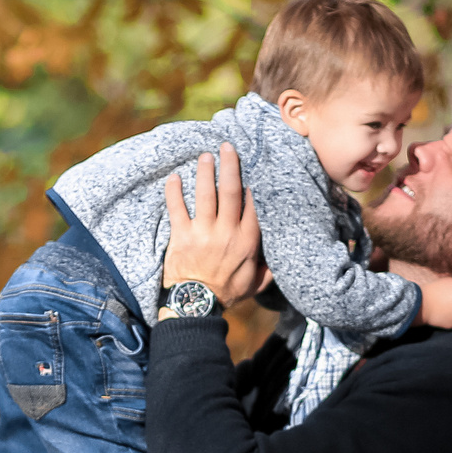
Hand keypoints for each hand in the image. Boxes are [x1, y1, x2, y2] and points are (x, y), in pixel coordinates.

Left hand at [161, 143, 264, 309]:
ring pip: (206, 195)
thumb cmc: (226, 294)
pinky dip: (174, 192)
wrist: (196, 305)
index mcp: (247, 242)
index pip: (252, 205)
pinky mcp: (182, 236)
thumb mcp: (255, 284)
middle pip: (231, 192)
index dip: (252, 183)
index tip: (253, 165)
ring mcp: (204, 233)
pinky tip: (174, 177)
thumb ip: (267, 270)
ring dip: (205, 172)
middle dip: (230, 166)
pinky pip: (177, 208)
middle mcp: (227, 232)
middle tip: (228, 147)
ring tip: (205, 155)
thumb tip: (277, 259)